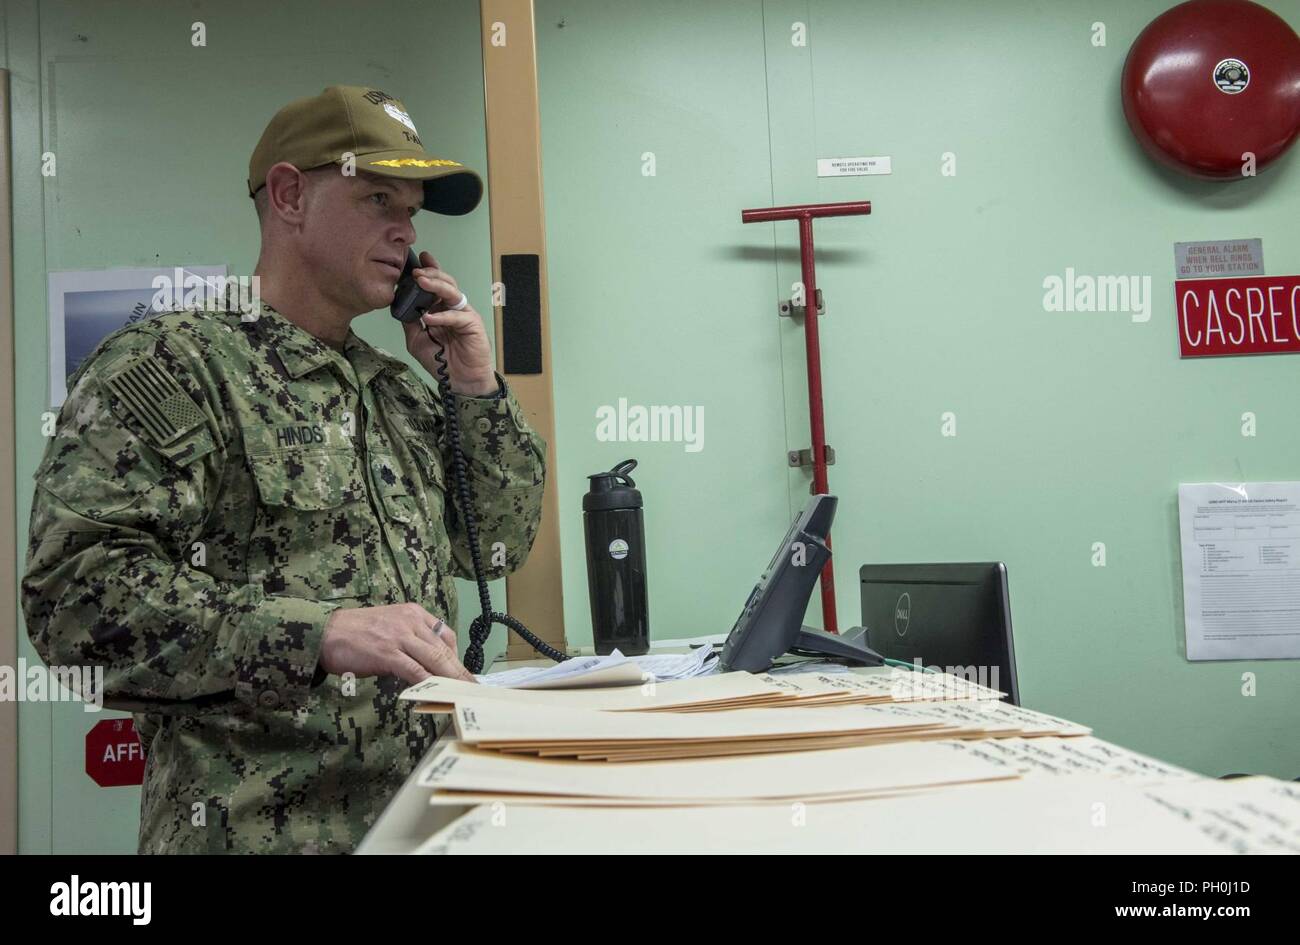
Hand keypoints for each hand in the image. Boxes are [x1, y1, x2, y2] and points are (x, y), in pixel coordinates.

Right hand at [318, 603, 476, 684]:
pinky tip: (439, 693)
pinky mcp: (388, 653)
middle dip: (461, 671)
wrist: (324, 633)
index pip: (445, 634)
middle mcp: (410, 621)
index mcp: (413, 613)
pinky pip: (416, 671)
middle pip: (444, 649)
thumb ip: (409, 640)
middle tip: (475, 688)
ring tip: (464, 694)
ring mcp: (399, 636)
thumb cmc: (354, 633)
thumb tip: (426, 664)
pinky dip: (429, 683)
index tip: (464, 673)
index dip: (457, 656)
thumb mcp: (388, 626)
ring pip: (435, 660)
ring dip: (452, 679)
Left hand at [401, 251, 496, 395]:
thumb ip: (410, 322)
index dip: (428, 270)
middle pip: (444, 283)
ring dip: (436, 285)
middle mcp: (452, 308)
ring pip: (452, 292)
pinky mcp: (472, 324)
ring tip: (421, 280)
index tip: (416, 260)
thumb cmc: (442, 362)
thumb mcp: (417, 340)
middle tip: (416, 270)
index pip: (434, 286)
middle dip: (431, 273)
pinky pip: (456, 315)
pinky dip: (441, 316)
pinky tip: (428, 317)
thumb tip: (399, 304)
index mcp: (440, 309)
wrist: (460, 382)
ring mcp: (463, 314)